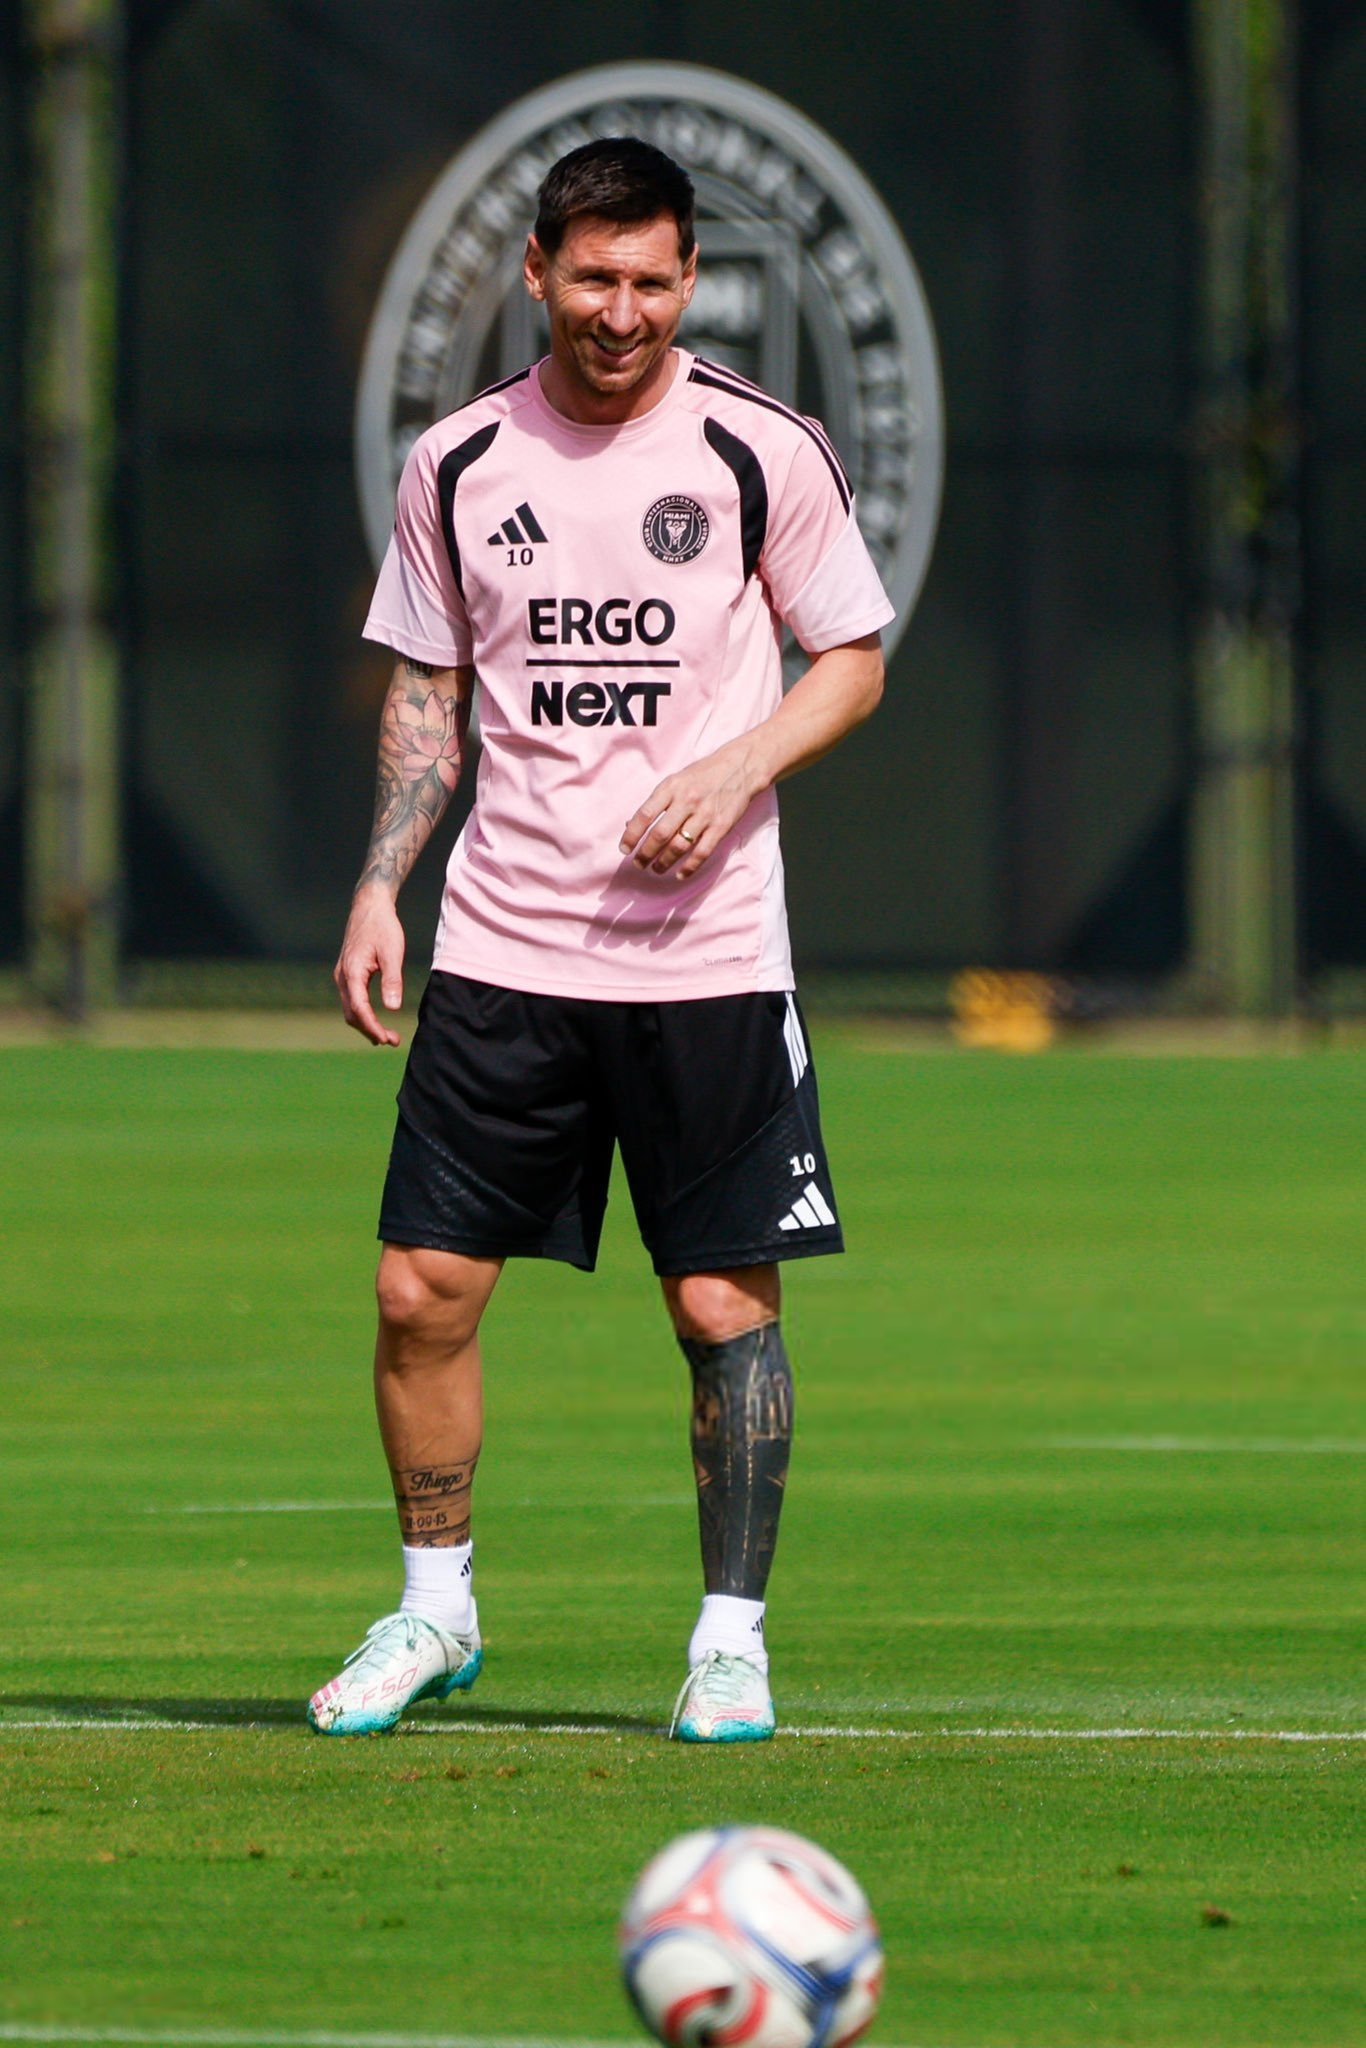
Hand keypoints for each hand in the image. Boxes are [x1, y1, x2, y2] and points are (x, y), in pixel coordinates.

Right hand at [334, 885, 405, 1045]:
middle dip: (370, 1030)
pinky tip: (376, 1019)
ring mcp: (342, 975)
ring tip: (387, 1036)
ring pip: (350, 1008)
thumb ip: (392, 980)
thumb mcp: (392, 952)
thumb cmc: (383, 926)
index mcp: (352, 972)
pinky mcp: (347, 972)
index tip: (388, 1040)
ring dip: (366, 1024)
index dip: (373, 1027)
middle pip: (352, 1014)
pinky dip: (362, 1013)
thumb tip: (393, 1008)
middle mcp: (342, 976)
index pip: (360, 1009)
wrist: (369, 905)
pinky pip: (351, 1000)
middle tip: (393, 1041)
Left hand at [619, 739, 762, 879]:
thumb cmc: (704, 774)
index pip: (645, 815)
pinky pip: (702, 852)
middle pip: (660, 834)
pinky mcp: (721, 826)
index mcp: (671, 787)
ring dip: (664, 862)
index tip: (624, 848)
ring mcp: (705, 815)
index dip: (631, 834)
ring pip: (679, 846)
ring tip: (656, 869)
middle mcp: (686, 801)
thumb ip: (658, 801)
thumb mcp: (677, 779)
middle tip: (638, 864)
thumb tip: (632, 825)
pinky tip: (680, 874)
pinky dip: (689, 867)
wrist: (741, 767)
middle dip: (645, 854)